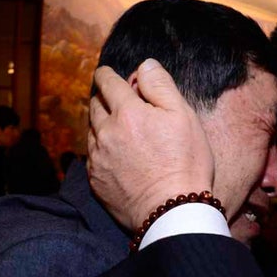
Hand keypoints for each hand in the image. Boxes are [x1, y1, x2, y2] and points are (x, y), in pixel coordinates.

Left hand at [88, 59, 213, 230]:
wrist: (173, 211)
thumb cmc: (185, 163)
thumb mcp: (183, 116)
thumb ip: (160, 85)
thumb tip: (144, 65)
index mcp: (127, 112)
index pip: (107, 82)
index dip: (108, 74)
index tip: (109, 74)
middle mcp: (106, 132)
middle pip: (94, 104)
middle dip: (104, 98)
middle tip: (119, 102)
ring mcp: (98, 158)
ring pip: (91, 130)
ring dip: (101, 123)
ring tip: (119, 129)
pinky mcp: (96, 180)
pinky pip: (91, 155)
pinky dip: (101, 148)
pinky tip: (116, 155)